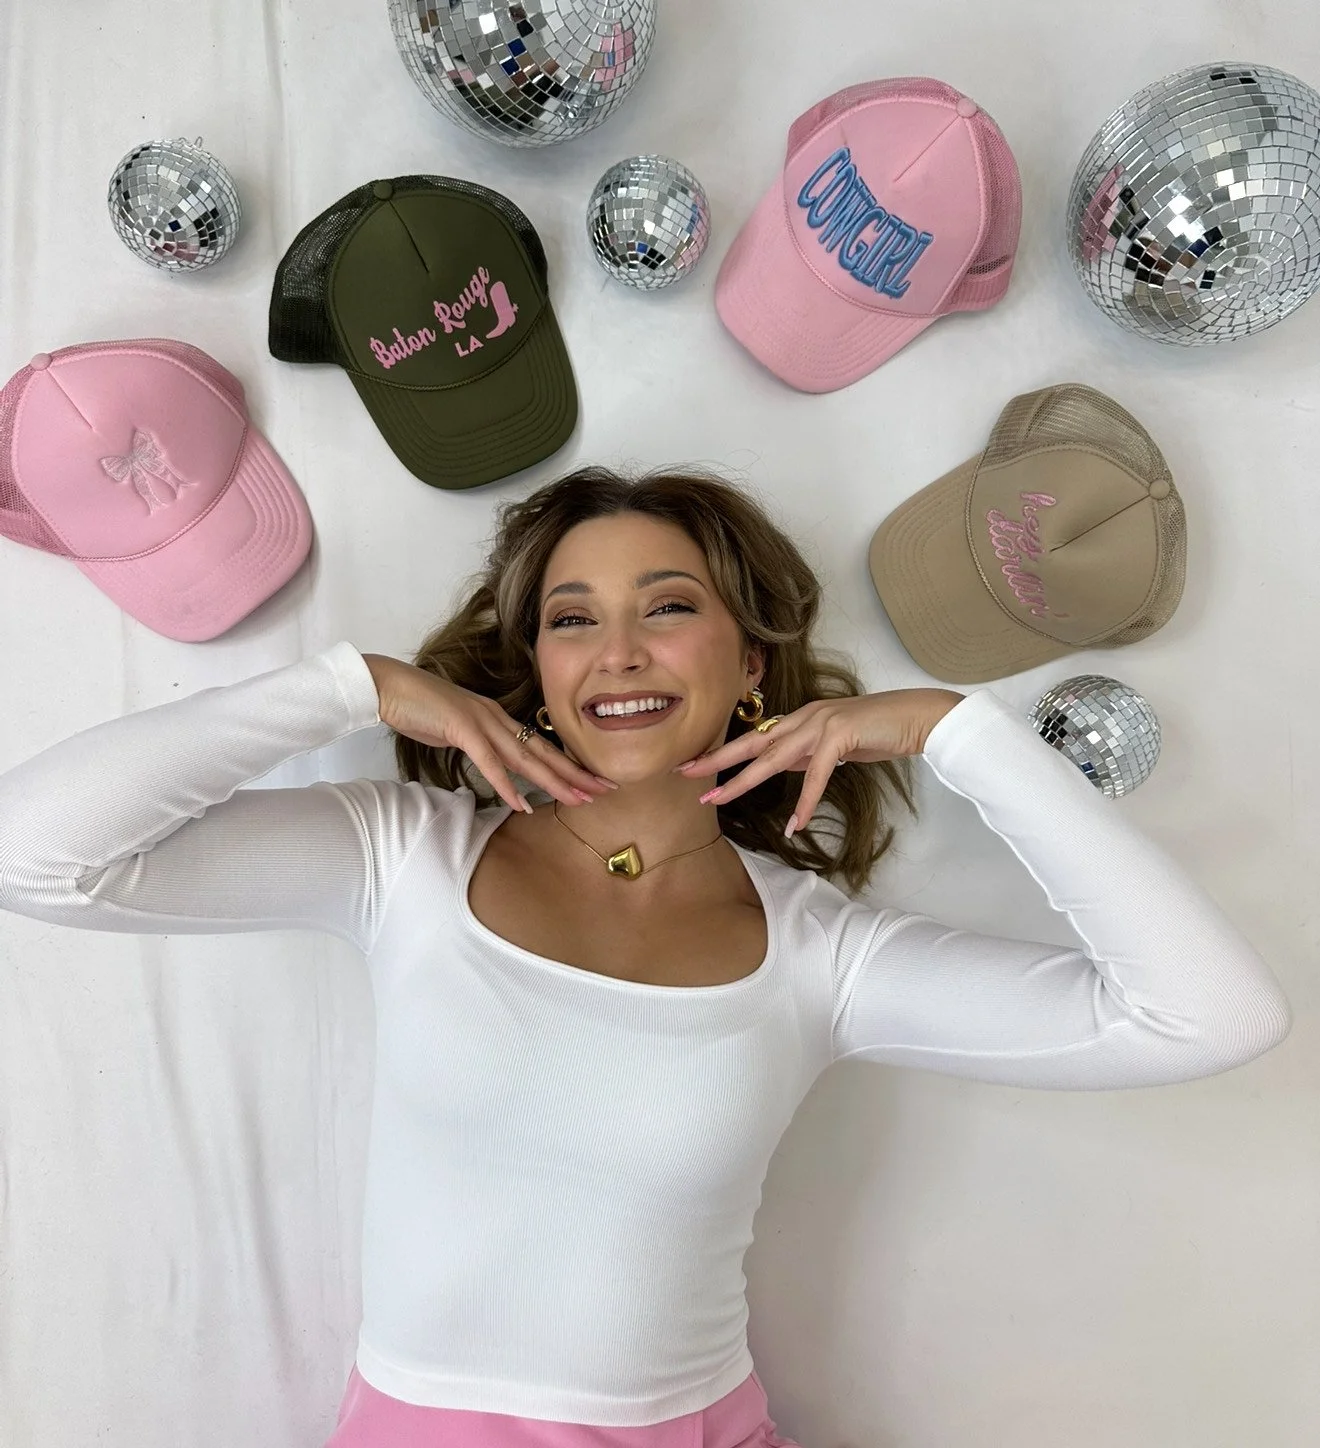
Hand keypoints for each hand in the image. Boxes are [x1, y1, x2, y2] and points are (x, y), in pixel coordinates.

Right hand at [362, 654, 615, 813]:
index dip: (568, 765)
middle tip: (604, 791)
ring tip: (576, 800)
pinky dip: (506, 784)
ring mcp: (481, 721)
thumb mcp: (457, 731)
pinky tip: (522, 804)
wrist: (388, 686)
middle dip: (575, 774)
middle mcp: (496, 718)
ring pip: (525, 757)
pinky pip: (489, 762)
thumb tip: (493, 765)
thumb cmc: (419, 708)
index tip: (592, 782)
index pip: (540, 746)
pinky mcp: (461, 729)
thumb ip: (479, 746)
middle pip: (543, 752)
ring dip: (552, 781)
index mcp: (497, 719)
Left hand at [673, 689, 963, 835]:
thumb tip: (785, 768)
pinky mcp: (841, 736)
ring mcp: (821, 724)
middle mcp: (805, 717)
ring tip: (719, 800)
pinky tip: (795, 824)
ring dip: (744, 781)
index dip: (724, 753)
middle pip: (753, 744)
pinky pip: (817, 775)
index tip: (696, 766)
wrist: (916, 718)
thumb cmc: (880, 731)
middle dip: (717, 761)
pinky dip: (805, 801)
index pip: (755, 738)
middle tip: (687, 776)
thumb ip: (809, 754)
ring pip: (773, 758)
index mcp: (801, 718)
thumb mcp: (836, 745)